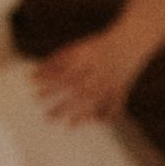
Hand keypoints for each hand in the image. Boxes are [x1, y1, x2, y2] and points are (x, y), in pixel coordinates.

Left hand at [29, 32, 149, 125]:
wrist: (133, 39)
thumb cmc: (98, 46)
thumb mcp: (76, 49)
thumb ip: (55, 62)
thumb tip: (32, 77)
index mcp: (87, 58)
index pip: (66, 73)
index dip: (50, 84)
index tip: (36, 93)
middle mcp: (100, 69)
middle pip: (80, 90)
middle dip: (65, 105)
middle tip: (48, 117)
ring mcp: (113, 79)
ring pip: (97, 99)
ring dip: (83, 113)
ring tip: (69, 126)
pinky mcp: (124, 86)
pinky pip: (116, 101)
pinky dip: (108, 112)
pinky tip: (97, 121)